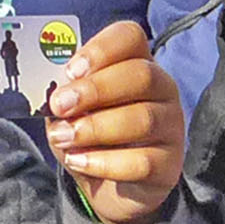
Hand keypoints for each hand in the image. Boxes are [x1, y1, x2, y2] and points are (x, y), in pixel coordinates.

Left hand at [40, 16, 190, 223]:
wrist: (108, 186)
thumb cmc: (89, 135)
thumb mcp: (69, 111)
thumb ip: (63, 96)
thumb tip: (53, 92)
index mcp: (135, 63)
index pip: (130, 37)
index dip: (101, 49)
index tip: (70, 71)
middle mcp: (161, 89)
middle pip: (141, 75)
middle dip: (95, 89)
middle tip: (60, 105)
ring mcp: (171, 126)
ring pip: (143, 119)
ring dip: (95, 128)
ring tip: (63, 137)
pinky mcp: (169, 164)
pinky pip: (143, 161)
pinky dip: (105, 162)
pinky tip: (79, 162)